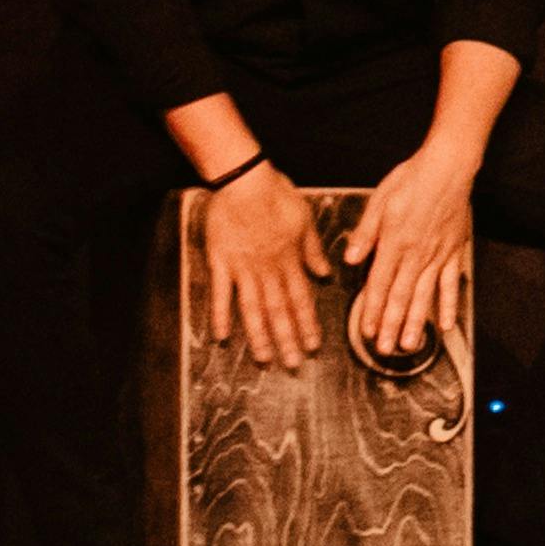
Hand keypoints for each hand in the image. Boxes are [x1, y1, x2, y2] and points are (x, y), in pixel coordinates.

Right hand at [201, 164, 329, 368]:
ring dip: (260, 336)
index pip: (302, 299)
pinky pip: (221, 294)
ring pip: (253, 309)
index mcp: (290, 260)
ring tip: (264, 359)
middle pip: (280, 311)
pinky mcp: (220, 263)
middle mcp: (268, 270)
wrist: (245, 181)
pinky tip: (220, 337)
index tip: (314, 346)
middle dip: (288, 339)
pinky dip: (221, 316)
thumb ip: (313, 251)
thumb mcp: (305, 221)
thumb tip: (325, 275)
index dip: (308, 324)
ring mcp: (243, 269)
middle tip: (294, 364)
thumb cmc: (277, 195)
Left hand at [342, 139, 476, 358]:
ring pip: (424, 295)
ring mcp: (437, 255)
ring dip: (416, 322)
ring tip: (409, 345)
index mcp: (394, 243)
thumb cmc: (412, 180)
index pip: (378, 284)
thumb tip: (350, 258)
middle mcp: (416, 255)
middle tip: (384, 350)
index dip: (371, 310)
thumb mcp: (379, 201)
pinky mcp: (454, 252)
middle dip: (391, 326)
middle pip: (400, 297)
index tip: (366, 331)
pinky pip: (451, 283)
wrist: (448, 168)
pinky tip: (446, 323)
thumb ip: (365, 233)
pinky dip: (449, 304)